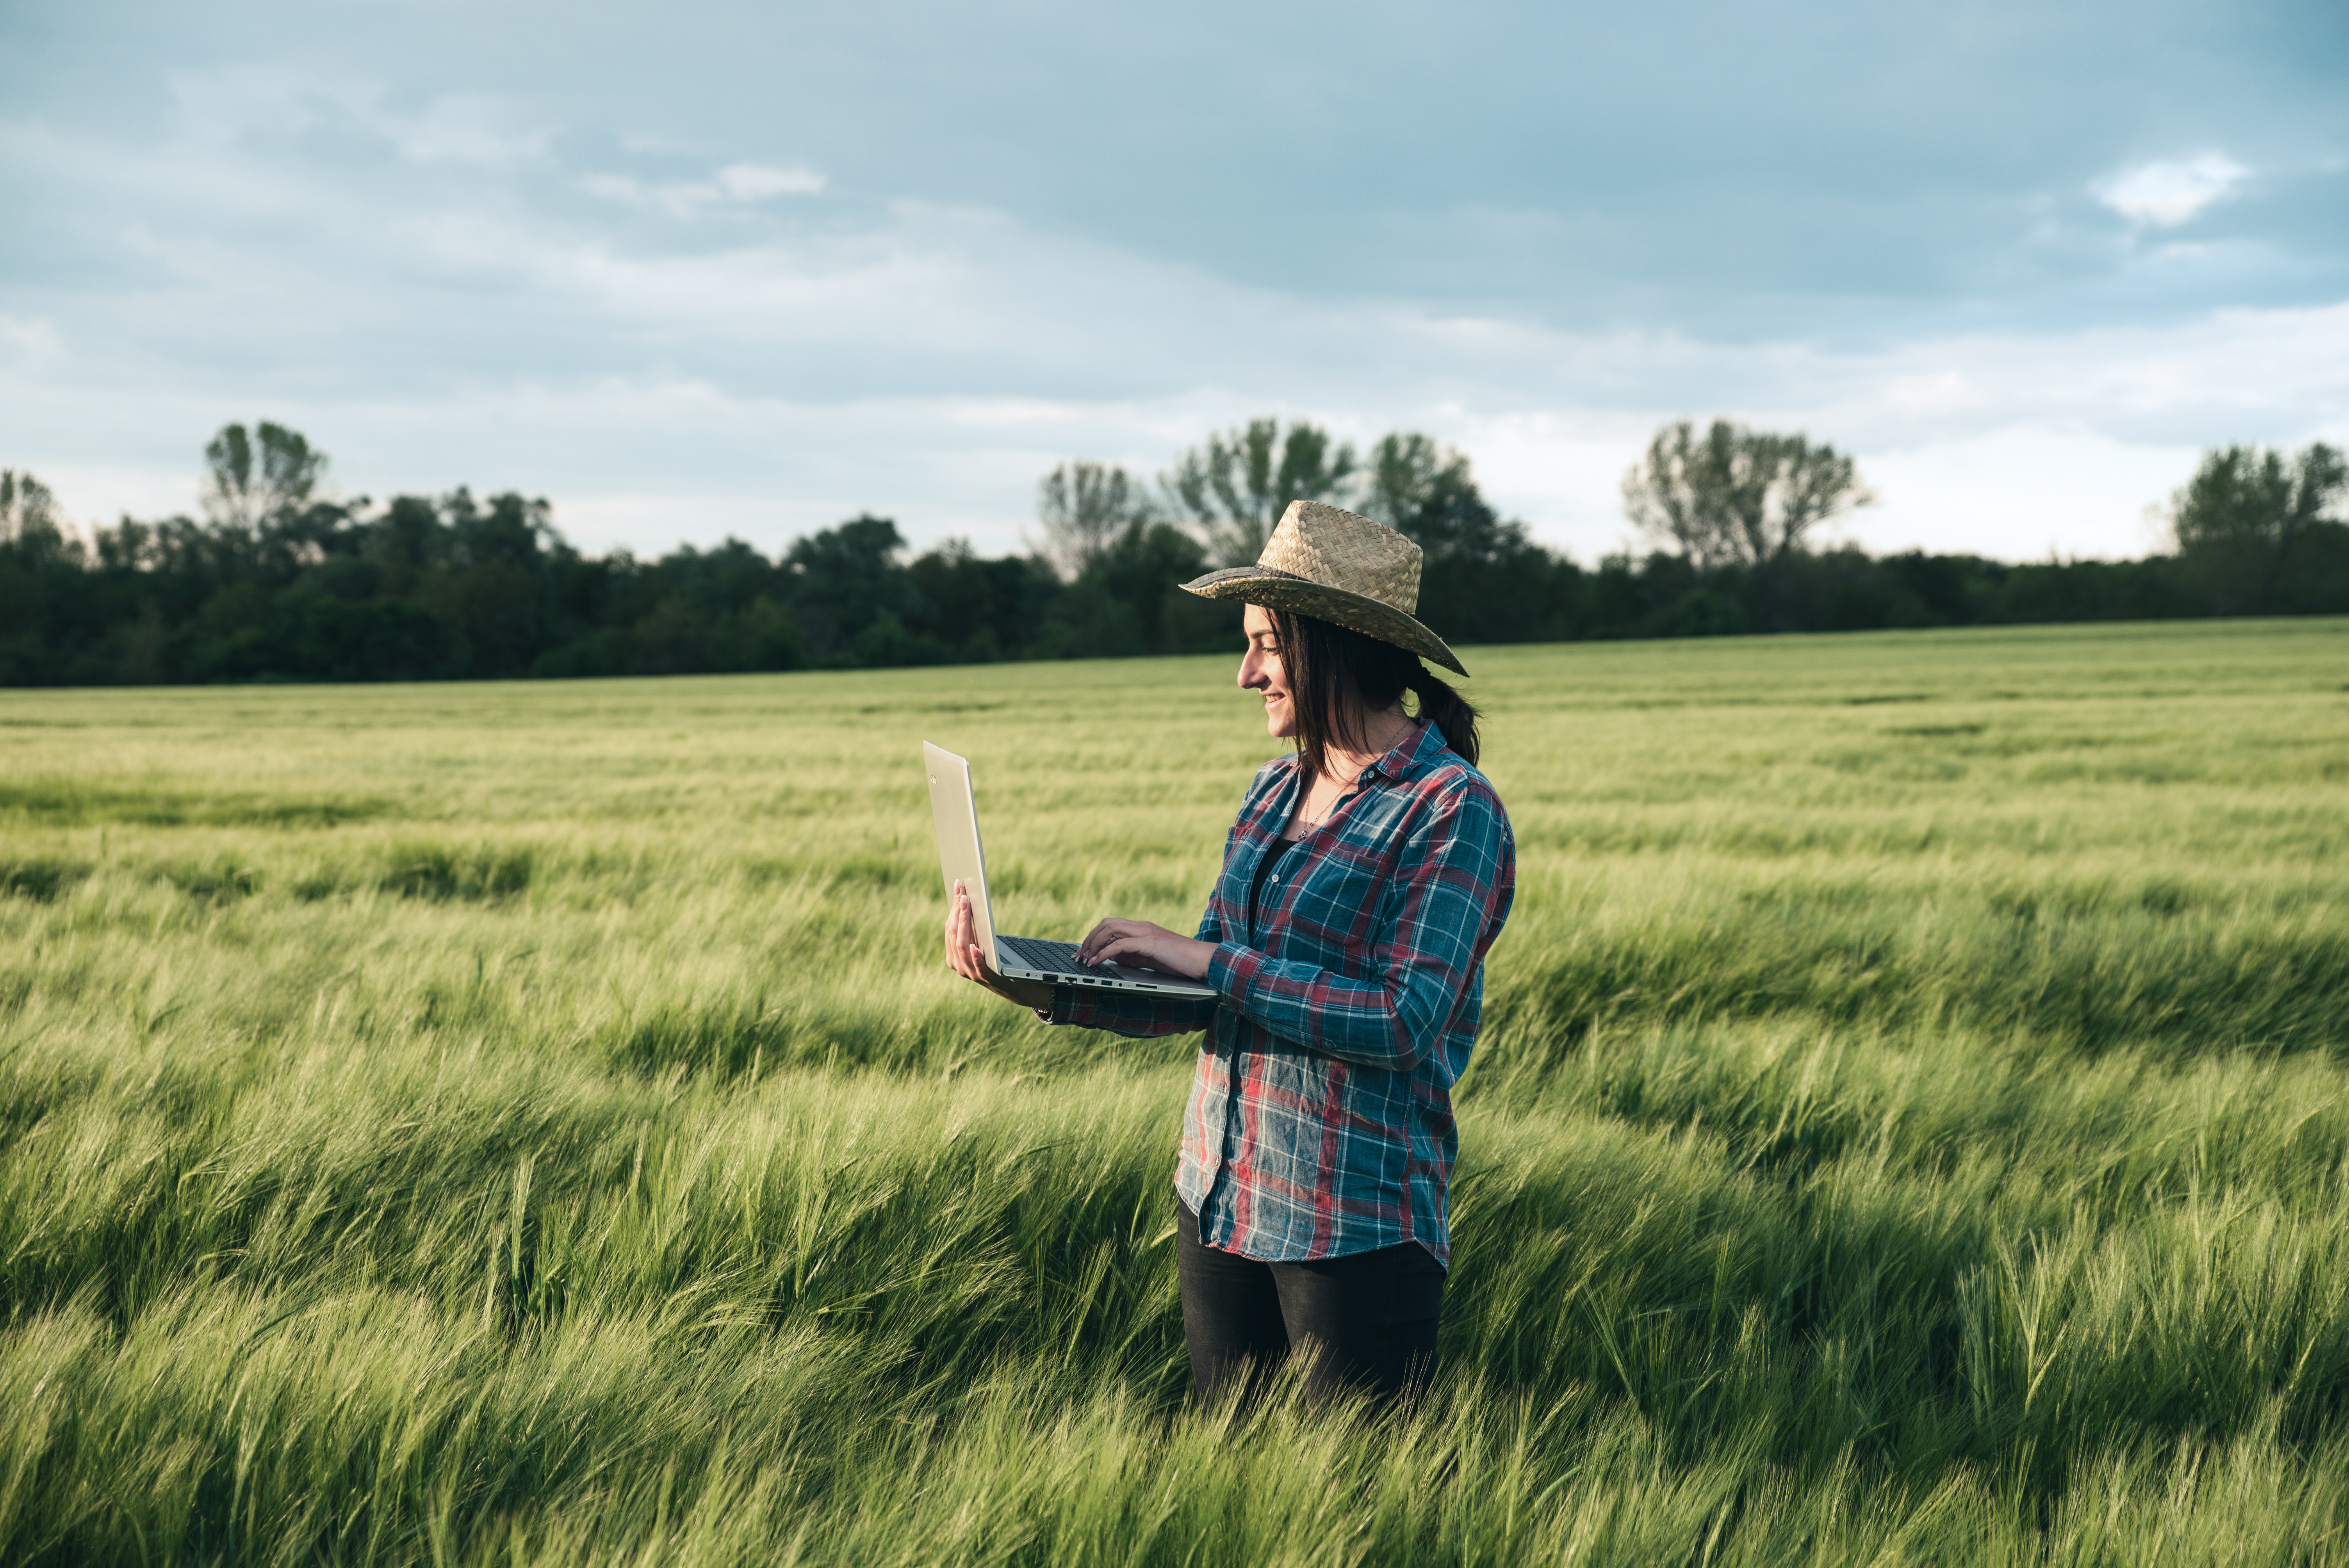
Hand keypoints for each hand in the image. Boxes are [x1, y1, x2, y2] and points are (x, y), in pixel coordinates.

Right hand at [944, 881, 1055, 1009]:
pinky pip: (978, 967)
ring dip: (964, 925)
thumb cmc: (993, 957)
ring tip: (968, 907)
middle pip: (954, 935)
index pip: (949, 928)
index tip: (958, 887)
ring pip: (962, 946)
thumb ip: (971, 928)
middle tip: (964, 894)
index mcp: (953, 955)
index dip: (953, 907)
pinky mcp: (986, 978)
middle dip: (958, 912)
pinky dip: (975, 956)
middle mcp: (958, 964)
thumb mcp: (980, 941)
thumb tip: (966, 898)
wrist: (1010, 983)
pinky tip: (975, 946)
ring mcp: (970, 973)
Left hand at [1077, 918, 1216, 980]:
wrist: (1203, 961)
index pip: (1110, 925)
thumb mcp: (1150, 959)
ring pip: (1110, 929)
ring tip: (1084, 959)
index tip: (1083, 952)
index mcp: (1142, 929)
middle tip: (1078, 955)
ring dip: (1093, 944)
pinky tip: (1097, 962)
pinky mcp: (1150, 943)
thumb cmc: (1180, 961)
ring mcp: (1146, 933)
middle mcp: (1141, 927)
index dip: (1094, 937)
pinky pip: (1120, 945)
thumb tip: (1111, 959)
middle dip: (1089, 938)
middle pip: (1106, 923)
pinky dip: (1105, 953)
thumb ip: (1132, 956)